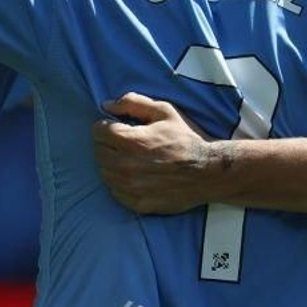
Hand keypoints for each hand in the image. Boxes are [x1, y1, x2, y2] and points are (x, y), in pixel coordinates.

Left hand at [92, 93, 221, 213]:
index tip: (118, 127)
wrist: (207, 171)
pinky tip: (136, 176)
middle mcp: (125, 166)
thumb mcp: (164, 111)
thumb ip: (132, 103)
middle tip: (125, 143)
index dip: (107, 126)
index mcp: (131, 141)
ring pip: (105, 173)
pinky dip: (120, 183)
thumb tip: (106, 105)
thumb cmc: (186, 138)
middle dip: (108, 144)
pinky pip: (115, 192)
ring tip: (131, 159)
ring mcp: (130, 187)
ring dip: (112, 164)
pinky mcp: (137, 203)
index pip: (98, 132)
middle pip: (98, 152)